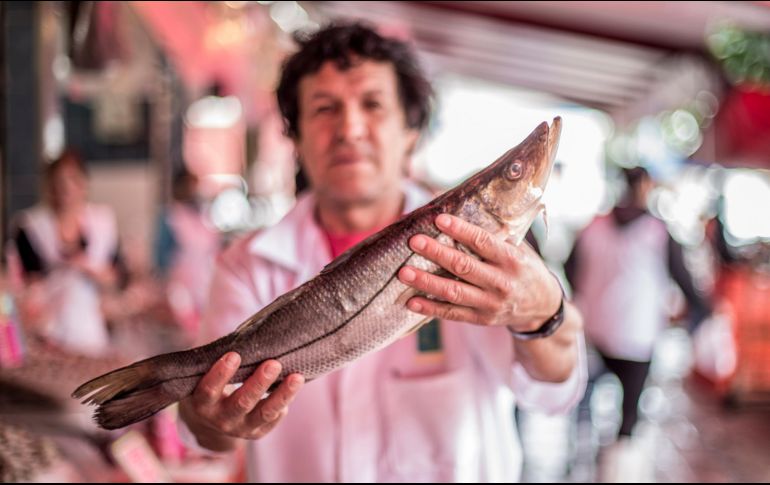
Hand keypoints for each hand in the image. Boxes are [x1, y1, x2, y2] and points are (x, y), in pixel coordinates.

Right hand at [179, 352, 303, 450]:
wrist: (212, 419)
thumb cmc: (213, 385)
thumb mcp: (206, 376)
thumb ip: (221, 361)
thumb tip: (249, 337)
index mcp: (202, 404)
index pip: (209, 390)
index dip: (221, 374)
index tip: (234, 354)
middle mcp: (220, 419)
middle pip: (242, 402)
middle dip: (259, 383)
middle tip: (274, 363)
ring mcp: (240, 428)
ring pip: (264, 413)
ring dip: (282, 395)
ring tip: (297, 377)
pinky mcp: (257, 432)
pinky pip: (273, 418)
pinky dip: (283, 403)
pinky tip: (292, 387)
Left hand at [397, 214, 561, 331]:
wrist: (542, 307)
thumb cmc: (524, 268)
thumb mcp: (519, 248)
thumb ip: (495, 234)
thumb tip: (461, 208)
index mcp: (512, 259)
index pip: (483, 242)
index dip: (460, 230)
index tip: (439, 219)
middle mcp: (501, 282)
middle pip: (463, 266)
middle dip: (436, 254)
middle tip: (414, 241)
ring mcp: (491, 303)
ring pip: (453, 292)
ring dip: (426, 282)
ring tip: (404, 272)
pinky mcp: (482, 319)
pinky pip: (452, 314)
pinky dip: (430, 308)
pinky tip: (410, 301)